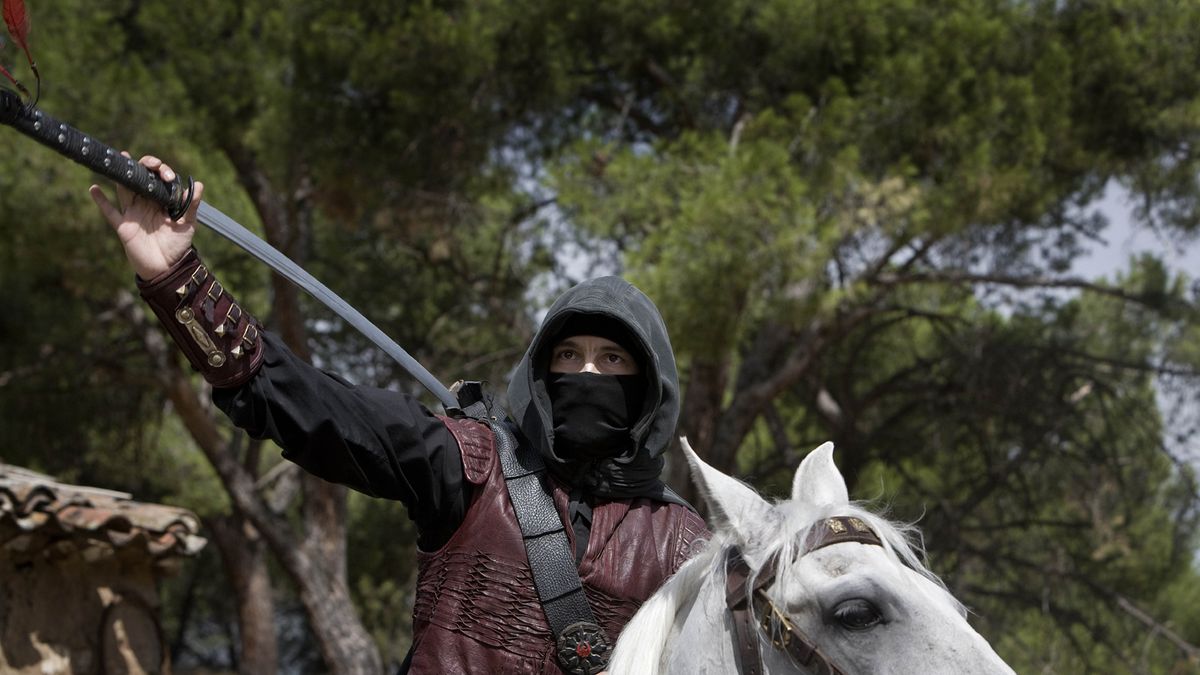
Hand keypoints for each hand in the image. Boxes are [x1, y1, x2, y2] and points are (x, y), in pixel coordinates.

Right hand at [90, 153, 204, 278]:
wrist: (166, 268)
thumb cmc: (178, 246)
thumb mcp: (188, 224)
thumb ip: (191, 206)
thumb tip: (199, 185)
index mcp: (161, 202)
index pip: (158, 180)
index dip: (162, 171)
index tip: (167, 175)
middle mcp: (146, 204)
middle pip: (140, 180)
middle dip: (143, 167)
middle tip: (149, 163)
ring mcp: (133, 213)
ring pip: (124, 189)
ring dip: (122, 175)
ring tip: (121, 158)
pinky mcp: (123, 226)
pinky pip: (109, 211)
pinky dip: (101, 201)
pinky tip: (94, 188)